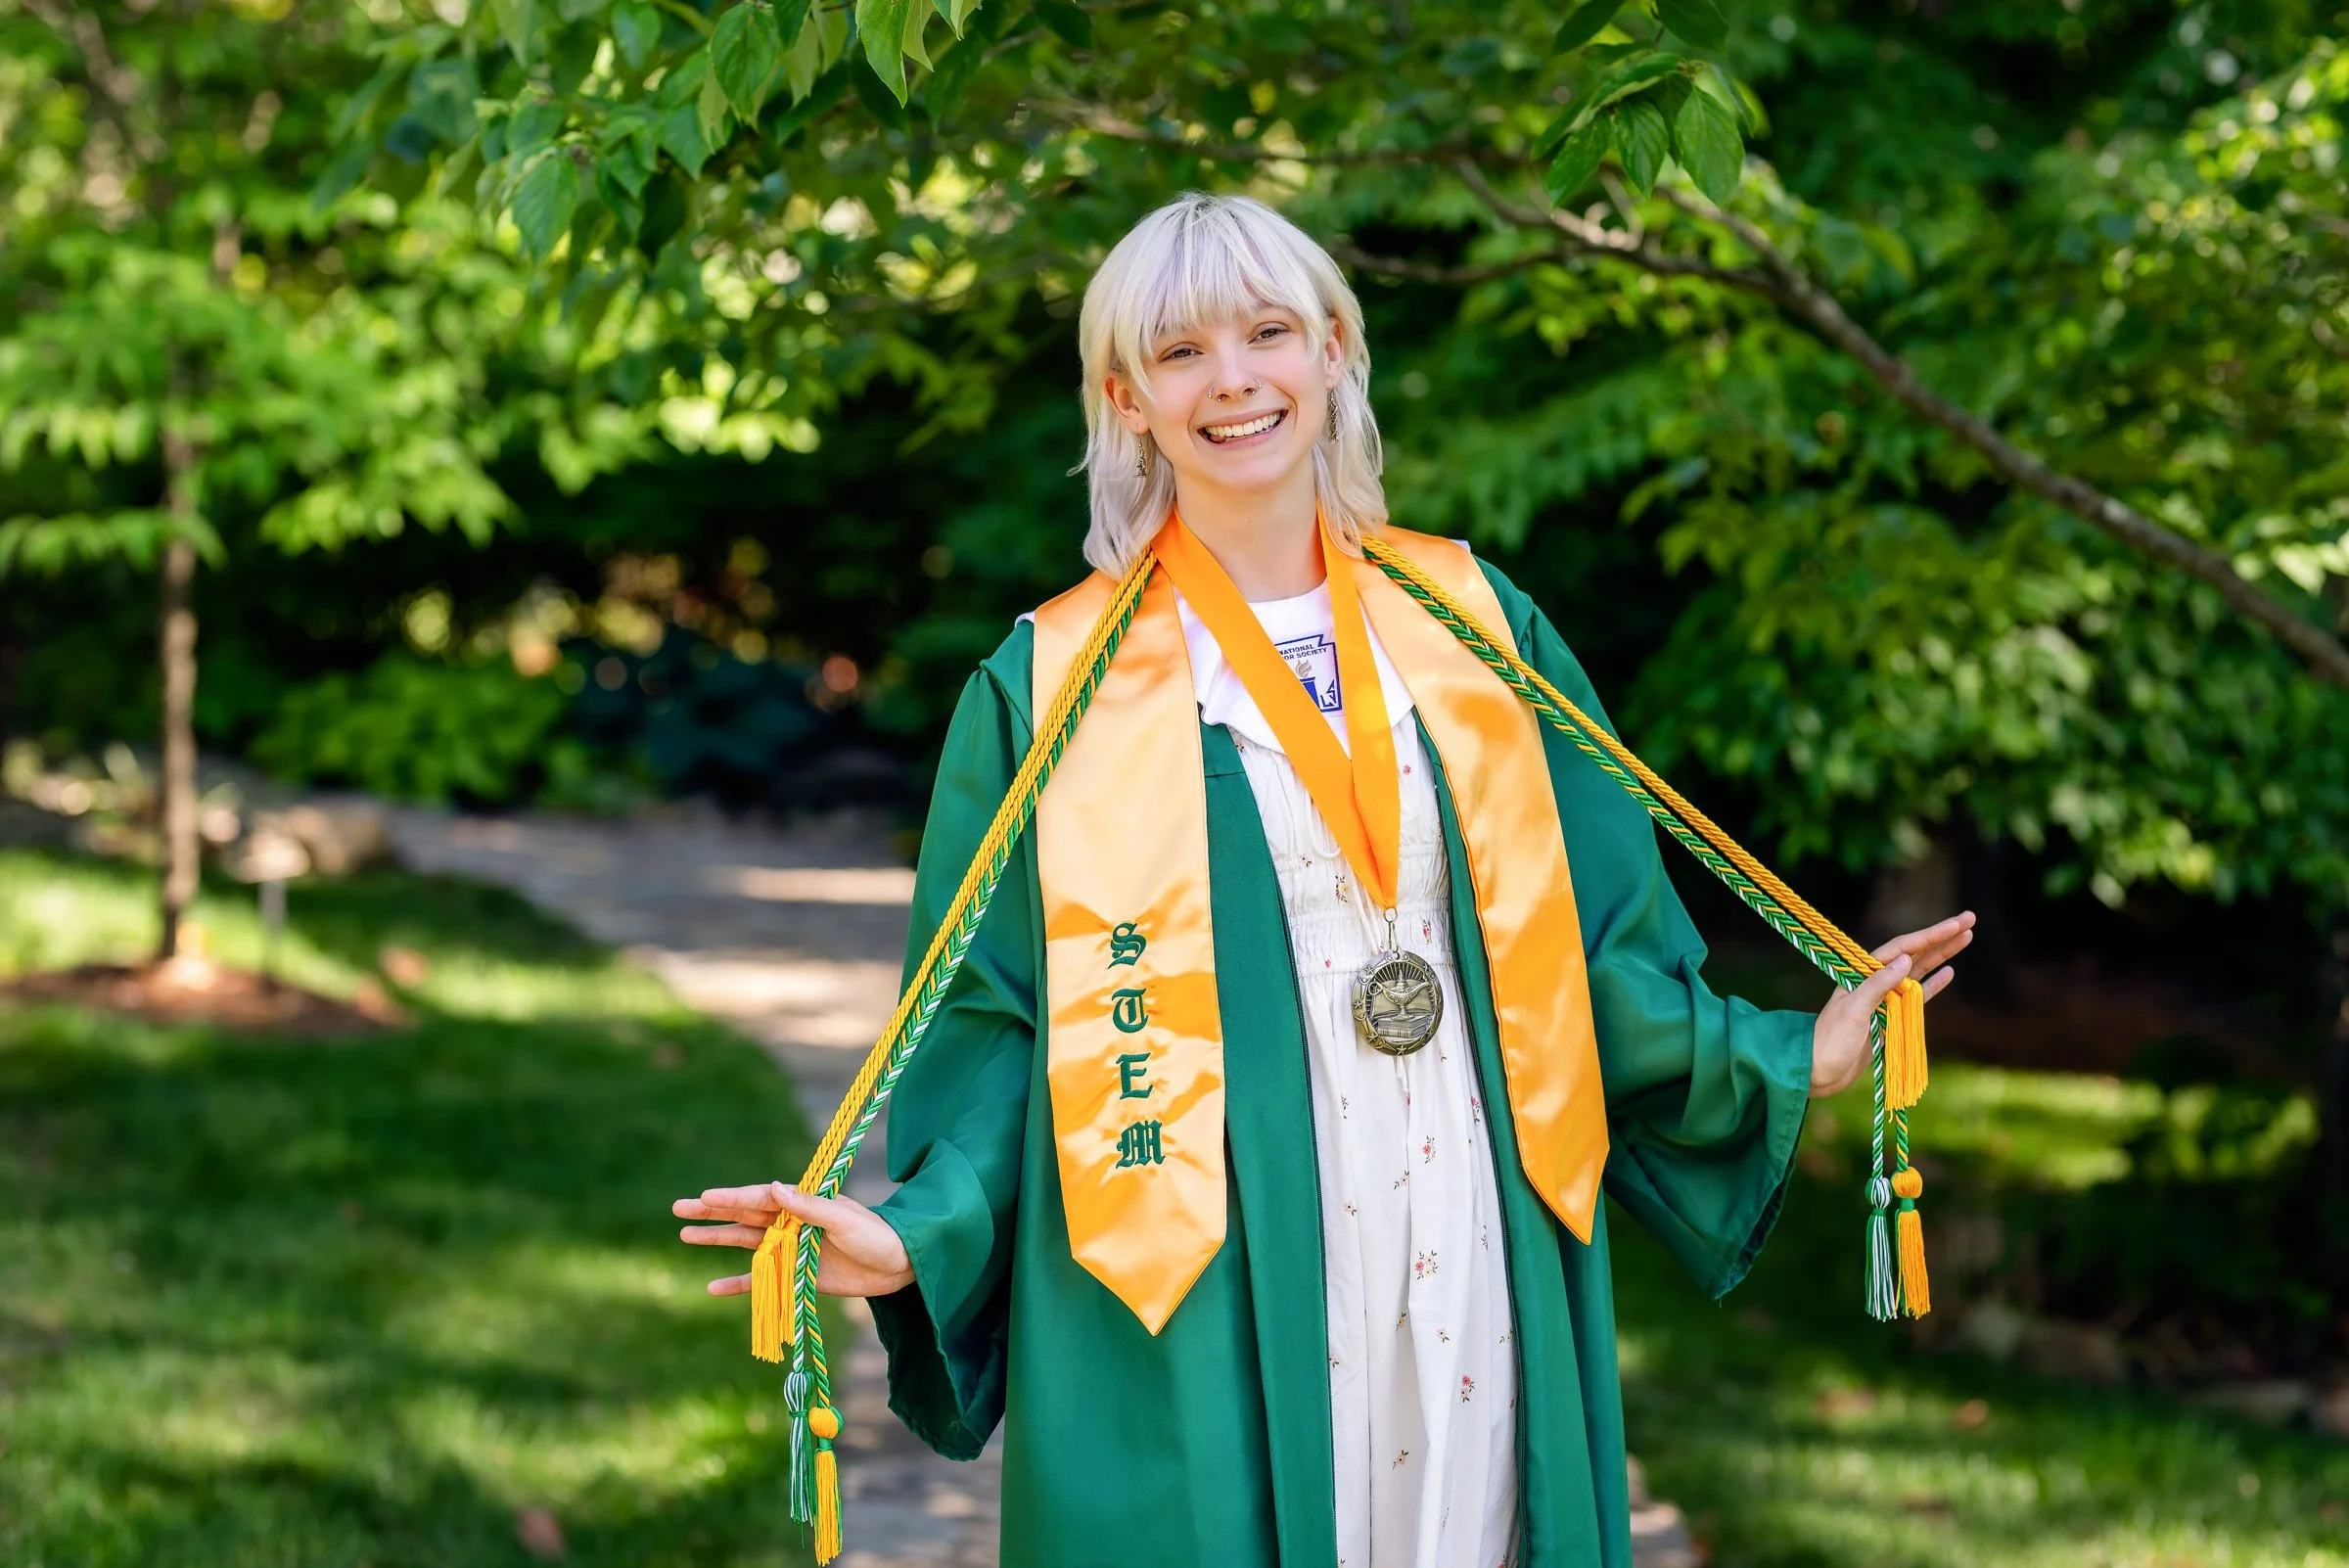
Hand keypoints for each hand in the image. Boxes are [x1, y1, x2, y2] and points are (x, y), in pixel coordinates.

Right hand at [673, 1182, 915, 1298]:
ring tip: (684, 1235)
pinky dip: (738, 1283)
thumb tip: (775, 1187)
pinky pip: (761, 1279)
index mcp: (804, 1202)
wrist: (901, 1265)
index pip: (761, 1197)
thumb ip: (810, 1207)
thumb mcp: (844, 1220)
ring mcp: (792, 1248)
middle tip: (678, 1207)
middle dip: (713, 1212)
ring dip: (717, 1239)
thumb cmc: (878, 1236)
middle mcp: (792, 1221)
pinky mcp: (797, 1274)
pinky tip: (711, 1288)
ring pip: (746, 1242)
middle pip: (745, 1215)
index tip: (705, 1197)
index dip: (732, 1197)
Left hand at [1809, 910, 1975, 1097]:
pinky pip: (1917, 996)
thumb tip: (1905, 959)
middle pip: (1914, 953)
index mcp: (1862, 973)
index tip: (1956, 923)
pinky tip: (1949, 972)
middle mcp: (1874, 980)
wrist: (1819, 1071)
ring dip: (1942, 955)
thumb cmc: (1830, 1041)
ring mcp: (1884, 998)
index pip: (1901, 948)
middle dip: (1941, 937)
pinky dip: (1933, 984)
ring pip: (1919, 971)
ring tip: (1967, 938)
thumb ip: (1877, 986)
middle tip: (1970, 919)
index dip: (1930, 935)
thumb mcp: (1852, 1011)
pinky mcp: (1890, 1017)